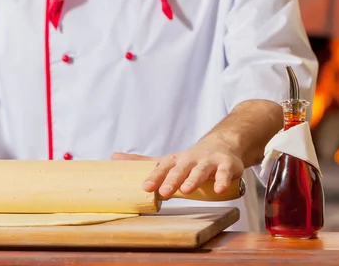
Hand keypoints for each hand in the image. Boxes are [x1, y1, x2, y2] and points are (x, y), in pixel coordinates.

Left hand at [112, 136, 243, 197]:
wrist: (221, 146)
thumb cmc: (189, 160)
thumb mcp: (166, 161)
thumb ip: (143, 162)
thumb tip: (112, 157)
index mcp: (175, 160)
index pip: (162, 168)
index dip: (154, 177)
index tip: (144, 187)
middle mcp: (191, 159)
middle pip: (180, 169)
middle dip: (172, 179)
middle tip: (163, 192)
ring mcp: (208, 162)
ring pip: (200, 170)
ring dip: (194, 179)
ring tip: (186, 189)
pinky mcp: (226, 165)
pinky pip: (224, 173)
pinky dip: (221, 180)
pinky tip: (218, 189)